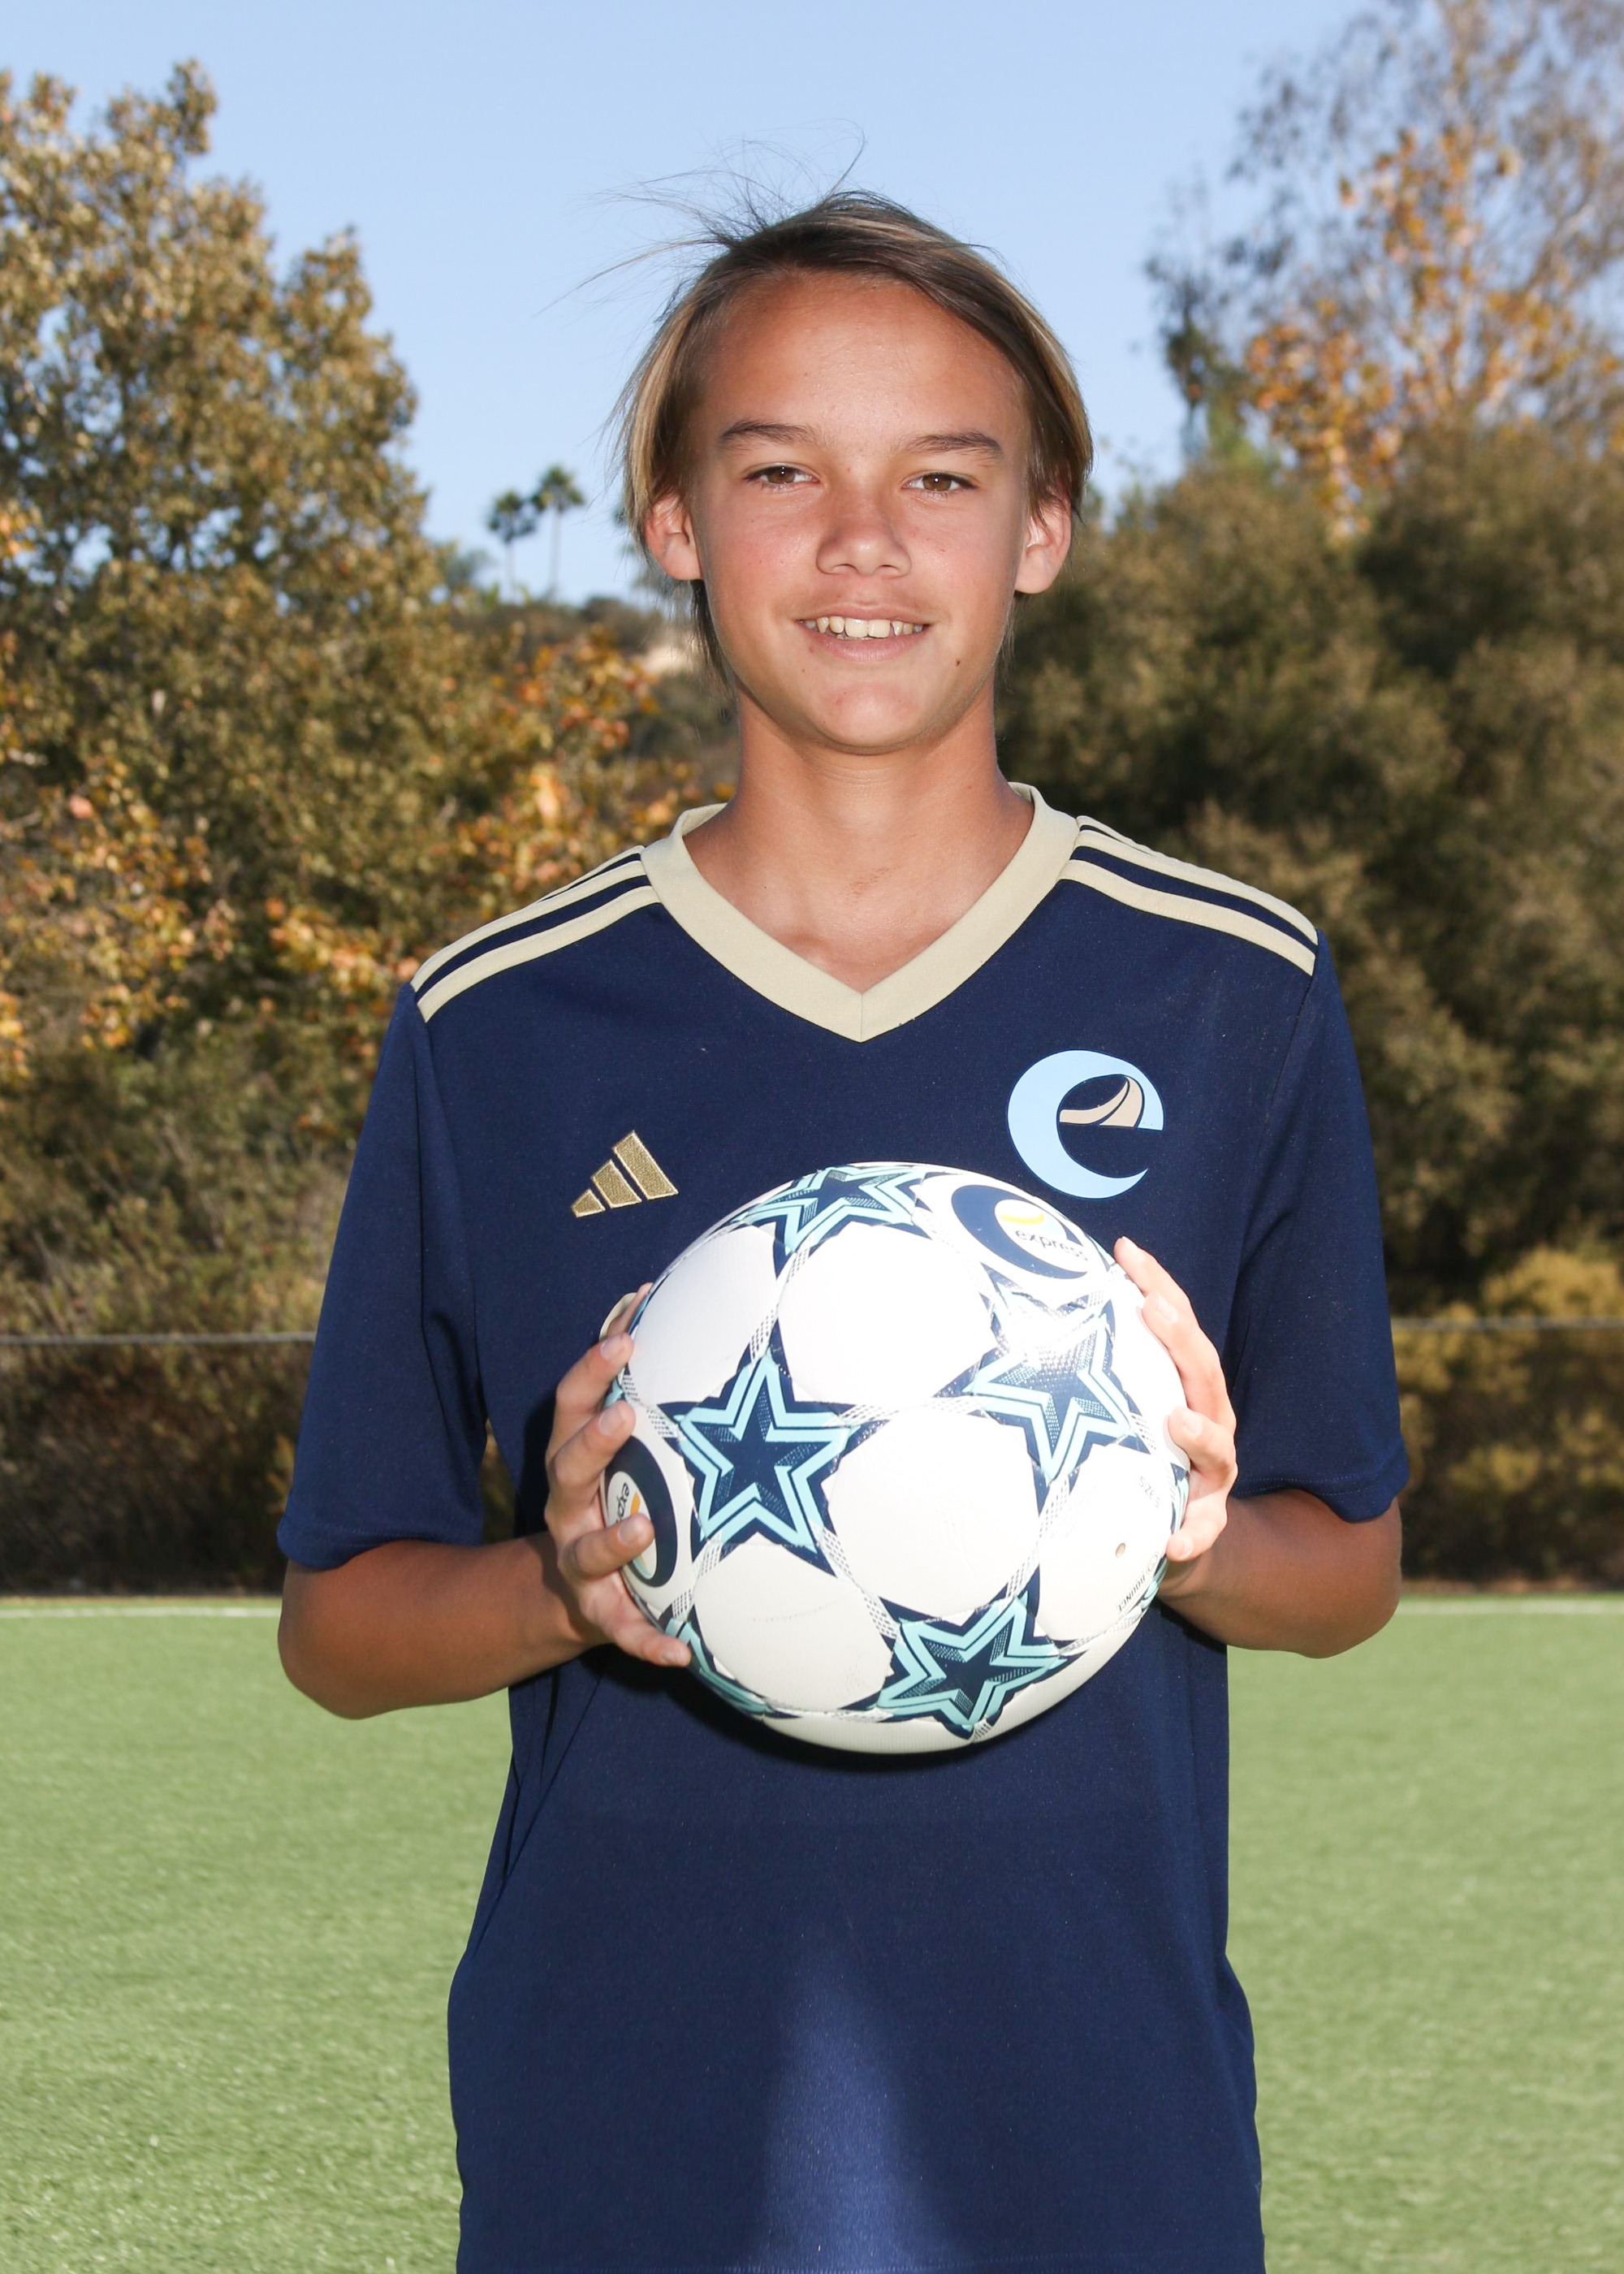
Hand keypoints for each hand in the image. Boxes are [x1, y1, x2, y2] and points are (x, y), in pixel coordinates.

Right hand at [540, 1286, 690, 1670]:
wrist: (573, 1591)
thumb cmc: (615, 1495)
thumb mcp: (618, 1449)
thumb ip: (641, 1391)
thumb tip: (665, 1299)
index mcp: (573, 1461)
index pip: (571, 1406)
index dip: (592, 1369)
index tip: (627, 1335)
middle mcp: (569, 1508)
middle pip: (567, 1469)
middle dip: (594, 1441)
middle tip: (627, 1414)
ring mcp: (579, 1562)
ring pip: (587, 1551)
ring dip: (615, 1539)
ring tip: (644, 1527)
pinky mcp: (601, 1613)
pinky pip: (622, 1631)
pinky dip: (648, 1643)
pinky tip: (682, 1653)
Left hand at [1113, 1237, 1237, 1598]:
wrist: (1171, 1538)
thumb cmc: (1134, 1459)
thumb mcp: (1116, 1409)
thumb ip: (1091, 1369)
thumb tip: (1023, 1313)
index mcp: (1186, 1388)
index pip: (1177, 1327)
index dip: (1157, 1285)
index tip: (1126, 1250)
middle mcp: (1208, 1422)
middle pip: (1203, 1374)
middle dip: (1181, 1339)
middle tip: (1152, 1308)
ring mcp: (1212, 1475)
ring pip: (1218, 1450)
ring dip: (1200, 1434)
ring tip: (1175, 1420)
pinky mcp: (1206, 1524)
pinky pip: (1202, 1531)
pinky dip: (1191, 1533)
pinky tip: (1171, 1539)